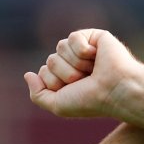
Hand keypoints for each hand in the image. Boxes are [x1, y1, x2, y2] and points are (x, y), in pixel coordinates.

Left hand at [24, 29, 140, 117]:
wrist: (115, 91)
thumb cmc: (90, 102)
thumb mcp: (58, 106)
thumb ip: (38, 95)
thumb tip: (28, 74)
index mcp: (67, 79)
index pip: (45, 72)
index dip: (55, 83)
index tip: (76, 91)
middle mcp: (75, 63)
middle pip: (51, 60)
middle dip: (66, 74)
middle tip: (86, 81)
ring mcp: (84, 49)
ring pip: (60, 48)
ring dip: (75, 64)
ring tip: (93, 70)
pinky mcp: (94, 36)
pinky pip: (73, 38)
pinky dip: (82, 51)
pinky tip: (97, 57)